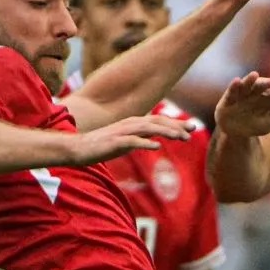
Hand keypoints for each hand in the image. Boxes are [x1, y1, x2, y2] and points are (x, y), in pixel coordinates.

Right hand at [69, 115, 194, 165]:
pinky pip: (132, 142)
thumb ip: (140, 139)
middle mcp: (129, 124)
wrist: (76, 149)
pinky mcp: (113, 143)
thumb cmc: (101, 146)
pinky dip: (144, 143)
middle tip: (193, 129)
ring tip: (181, 137)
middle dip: (176, 125)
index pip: (158, 120)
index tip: (192, 126)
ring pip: (148, 129)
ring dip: (166, 132)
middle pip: (157, 121)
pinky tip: (156, 147)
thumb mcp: (125, 142)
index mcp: (133, 123)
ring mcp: (122, 133)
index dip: (175, 123)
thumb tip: (155, 142)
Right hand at [215, 72, 269, 137]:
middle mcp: (254, 93)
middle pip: (261, 86)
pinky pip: (231, 92)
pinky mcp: (228, 100)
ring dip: (249, 80)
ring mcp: (241, 95)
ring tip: (254, 75)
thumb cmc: (255, 125)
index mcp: (267, 97)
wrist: (236, 134)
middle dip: (266, 84)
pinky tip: (237, 80)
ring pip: (246, 86)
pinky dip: (234, 86)